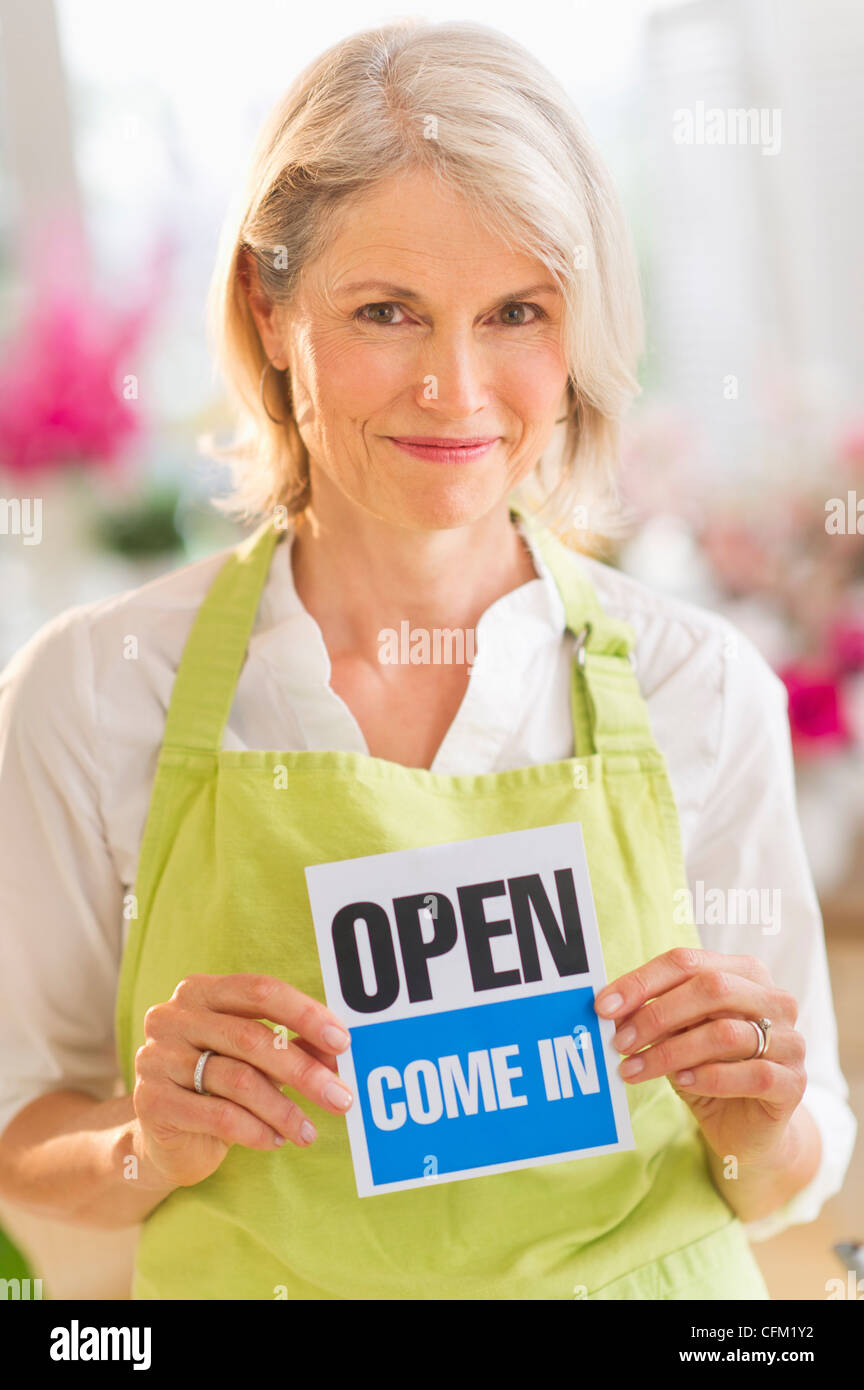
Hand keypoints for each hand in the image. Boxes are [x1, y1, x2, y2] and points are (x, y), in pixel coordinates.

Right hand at [133, 973, 352, 1187]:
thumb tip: (338, 1053)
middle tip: (340, 1097)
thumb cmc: (219, 1085)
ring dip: (284, 1109)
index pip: (259, 990)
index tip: (342, 1041)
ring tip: (308, 1131)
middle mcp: (172, 1018)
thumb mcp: (257, 1060)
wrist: (165, 1137)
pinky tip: (276, 1140)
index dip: (304, 1013)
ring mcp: (156, 1059)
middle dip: (303, 1070)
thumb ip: (293, 1047)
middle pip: (251, 1037)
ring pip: (238, 1080)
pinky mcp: (151, 1102)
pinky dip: (257, 1130)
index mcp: (200, 992)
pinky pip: (219, 1116)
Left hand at [594, 947, 806, 1167]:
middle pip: (710, 988)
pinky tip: (681, 1082)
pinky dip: (709, 1077)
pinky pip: (752, 1073)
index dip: (642, 981)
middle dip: (656, 1014)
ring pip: (725, 1033)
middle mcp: (774, 998)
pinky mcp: (795, 1082)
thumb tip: (609, 1008)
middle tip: (619, 1041)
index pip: (687, 961)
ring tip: (634, 1069)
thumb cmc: (707, 1070)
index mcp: (744, 972)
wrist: (747, 1128)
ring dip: (670, 1052)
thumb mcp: (677, 1036)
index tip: (604, 1006)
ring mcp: (790, 1040)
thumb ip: (656, 1015)